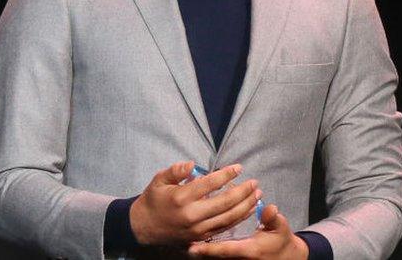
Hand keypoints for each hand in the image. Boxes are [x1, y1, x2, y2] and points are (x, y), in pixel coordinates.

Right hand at [130, 160, 261, 245]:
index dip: (226, 174)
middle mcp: (192, 214)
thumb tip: (191, 164)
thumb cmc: (153, 200)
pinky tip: (249, 210)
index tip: (238, 167)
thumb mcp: (159, 180)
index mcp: (181, 197)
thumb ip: (176, 171)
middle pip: (224, 202)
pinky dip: (239, 218)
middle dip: (243, 191)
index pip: (209, 184)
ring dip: (245, 205)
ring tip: (257, 194)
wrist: (144, 227)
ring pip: (228, 217)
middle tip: (254, 182)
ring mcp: (197, 228)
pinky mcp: (200, 237)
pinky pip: (224, 227)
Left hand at [187, 204, 308, 259]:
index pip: (224, 250)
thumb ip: (273, 219)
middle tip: (182, 245)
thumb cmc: (281, 241)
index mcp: (249, 251)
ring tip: (187, 244)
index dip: (208, 250)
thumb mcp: (281, 228)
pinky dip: (210, 253)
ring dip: (203, 252)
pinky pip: (221, 258)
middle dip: (199, 252)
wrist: (286, 258)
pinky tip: (199, 246)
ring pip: (217, 259)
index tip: (192, 247)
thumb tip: (270, 208)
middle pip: (215, 257)